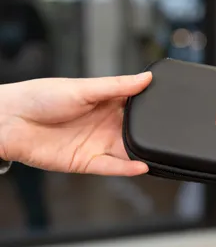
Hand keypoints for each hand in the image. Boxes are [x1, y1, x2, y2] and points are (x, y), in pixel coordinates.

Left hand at [0, 72, 152, 175]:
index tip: (168, 108)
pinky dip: (127, 168)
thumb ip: (117, 86)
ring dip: (141, 153)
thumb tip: (146, 77)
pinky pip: (112, 167)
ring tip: (158, 153)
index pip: (135, 107)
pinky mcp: (87, 162)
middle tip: (166, 134)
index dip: (150, 109)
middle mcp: (104, 125)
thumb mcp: (84, 88)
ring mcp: (97, 144)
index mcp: (106, 103)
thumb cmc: (41, 97)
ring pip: (126, 151)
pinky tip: (141, 166)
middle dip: (149, 134)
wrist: (10, 121)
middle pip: (134, 132)